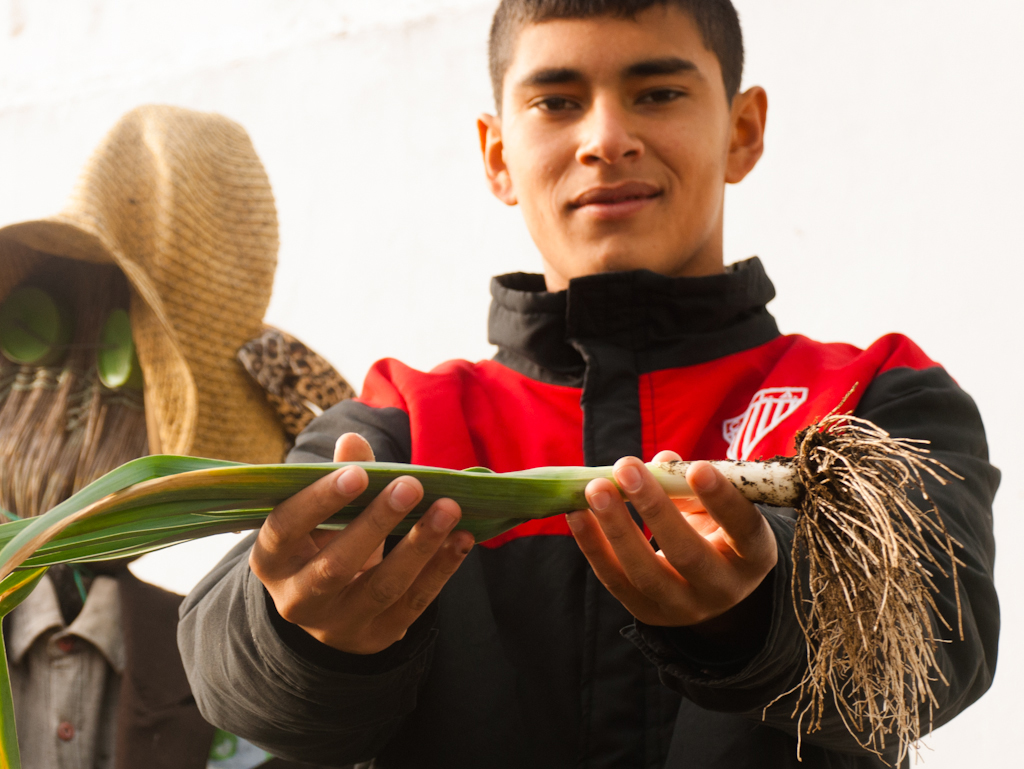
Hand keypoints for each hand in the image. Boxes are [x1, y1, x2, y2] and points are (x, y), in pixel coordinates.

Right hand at [250, 433, 474, 653]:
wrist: (331, 610)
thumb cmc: (325, 544)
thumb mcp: (323, 515)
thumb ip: (341, 475)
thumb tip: (353, 440)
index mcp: (272, 560)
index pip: (285, 529)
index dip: (319, 501)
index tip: (357, 474)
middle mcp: (298, 598)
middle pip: (336, 565)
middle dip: (377, 523)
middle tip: (411, 484)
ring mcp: (339, 624)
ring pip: (382, 587)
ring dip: (420, 545)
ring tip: (449, 508)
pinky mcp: (379, 636)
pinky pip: (414, 602)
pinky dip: (442, 568)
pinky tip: (463, 538)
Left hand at [566, 452, 776, 627]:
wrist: (711, 586)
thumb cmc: (717, 530)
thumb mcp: (717, 507)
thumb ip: (691, 483)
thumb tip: (659, 462)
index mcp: (753, 556)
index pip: (743, 528)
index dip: (722, 500)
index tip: (697, 467)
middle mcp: (723, 589)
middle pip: (688, 554)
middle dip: (653, 508)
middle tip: (626, 466)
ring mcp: (684, 608)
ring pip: (646, 573)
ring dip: (616, 527)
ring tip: (595, 489)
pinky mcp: (648, 614)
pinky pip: (616, 581)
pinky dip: (594, 546)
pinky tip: (576, 514)